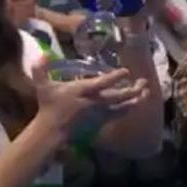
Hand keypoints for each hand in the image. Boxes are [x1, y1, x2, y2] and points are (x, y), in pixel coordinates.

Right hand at [31, 60, 148, 142]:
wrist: (52, 131)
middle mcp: (94, 102)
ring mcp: (99, 113)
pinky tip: (136, 103)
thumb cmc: (49, 107)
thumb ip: (41, 71)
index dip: (115, 77)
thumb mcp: (43, 88)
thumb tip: (40, 55)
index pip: (102, 84)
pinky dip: (128, 108)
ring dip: (135, 99)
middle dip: (132, 90)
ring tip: (146, 92)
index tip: (126, 71)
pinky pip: (119, 114)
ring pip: (122, 106)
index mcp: (83, 92)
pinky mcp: (101, 121)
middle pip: (118, 96)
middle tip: (143, 82)